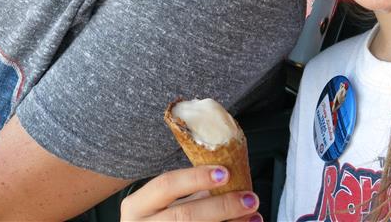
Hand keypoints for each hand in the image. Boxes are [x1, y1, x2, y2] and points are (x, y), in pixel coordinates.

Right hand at [120, 166, 260, 221]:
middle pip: (185, 215)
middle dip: (221, 206)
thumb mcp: (162, 207)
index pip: (166, 185)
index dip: (196, 178)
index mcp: (136, 207)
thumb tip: (228, 178)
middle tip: (250, 198)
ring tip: (254, 217)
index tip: (226, 172)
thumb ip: (188, 194)